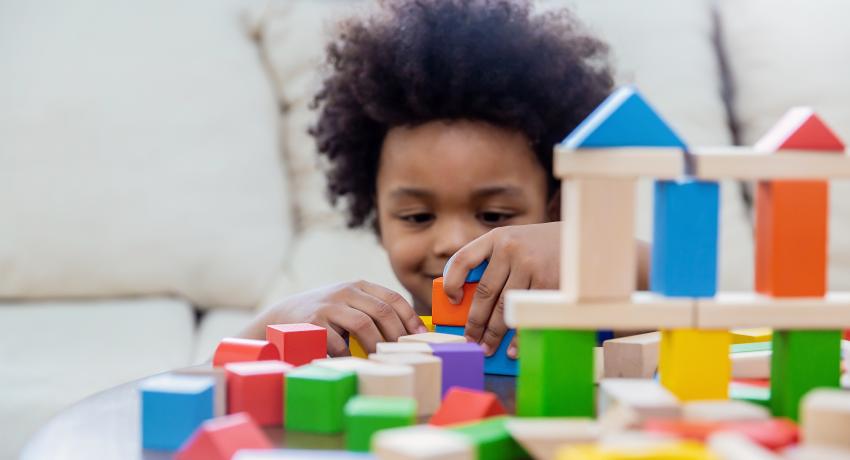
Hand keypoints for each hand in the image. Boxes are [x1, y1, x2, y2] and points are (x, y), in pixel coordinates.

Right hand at [241, 281, 426, 356]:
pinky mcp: (313, 323)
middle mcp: (345, 292)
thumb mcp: (349, 304)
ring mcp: (329, 306)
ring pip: (363, 325)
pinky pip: (339, 342)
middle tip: (404, 354)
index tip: (422, 337)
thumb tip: (411, 333)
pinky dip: (349, 355)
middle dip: (397, 335)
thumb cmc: (326, 315)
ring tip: (381, 360)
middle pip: (382, 311)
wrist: (282, 316)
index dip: (410, 318)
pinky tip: (352, 362)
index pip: (393, 298)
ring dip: (376, 346)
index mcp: (359, 286)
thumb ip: (373, 310)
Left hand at [442, 222, 560, 357]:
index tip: (452, 300)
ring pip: (504, 308)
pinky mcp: (550, 282)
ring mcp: (531, 266)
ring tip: (486, 348)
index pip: (463, 259)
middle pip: (485, 293)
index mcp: (497, 238)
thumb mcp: (516, 241)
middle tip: (470, 339)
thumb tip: (470, 300)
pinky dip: (518, 336)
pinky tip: (512, 350)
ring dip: (493, 333)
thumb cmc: (543, 246)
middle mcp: (511, 250)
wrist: (582, 238)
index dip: (452, 282)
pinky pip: (527, 314)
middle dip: (475, 322)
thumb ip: (495, 261)